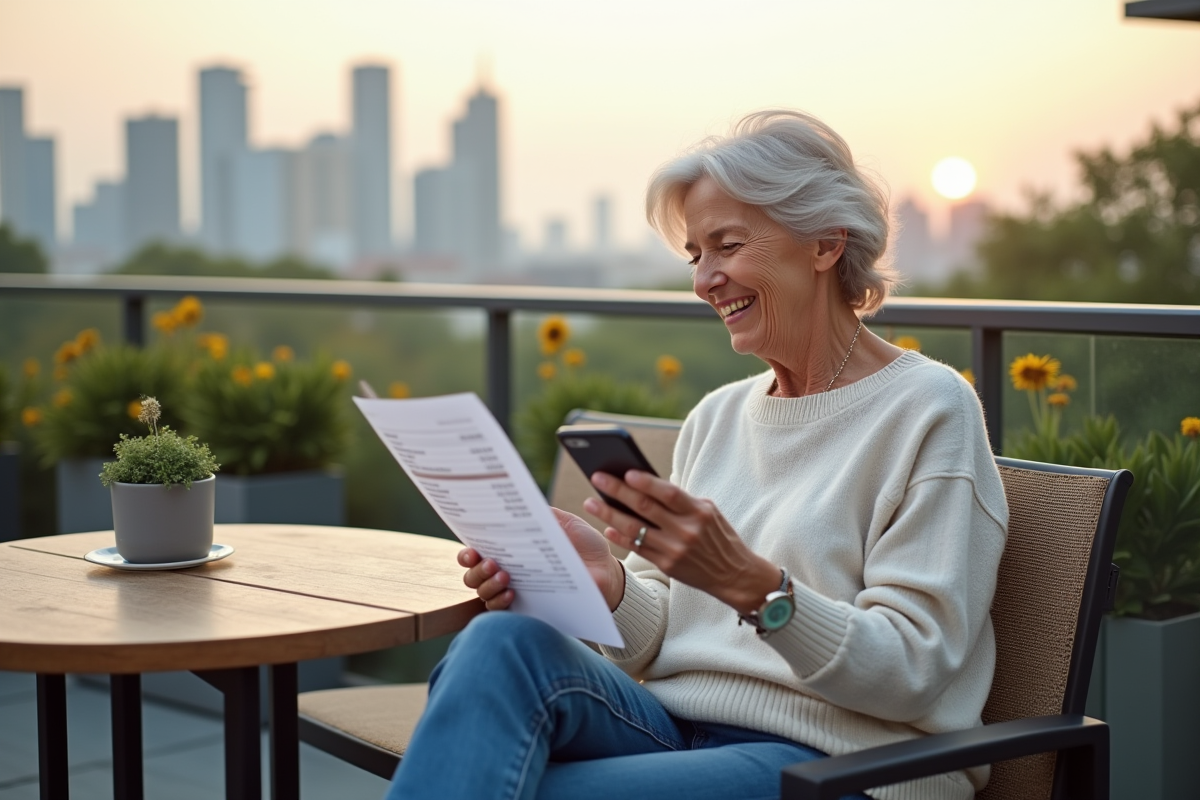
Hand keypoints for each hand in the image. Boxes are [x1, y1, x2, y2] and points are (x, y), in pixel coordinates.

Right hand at [458, 507, 624, 611]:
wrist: (606, 572)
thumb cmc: (584, 546)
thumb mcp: (566, 524)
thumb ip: (543, 514)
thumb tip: (520, 501)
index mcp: (512, 548)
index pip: (478, 550)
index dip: (467, 551)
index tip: (472, 549)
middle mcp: (506, 570)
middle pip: (472, 574)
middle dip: (476, 568)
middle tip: (492, 562)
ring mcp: (513, 591)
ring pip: (482, 592)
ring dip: (487, 584)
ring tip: (505, 575)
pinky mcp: (525, 609)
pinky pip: (500, 611)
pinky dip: (500, 601)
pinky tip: (512, 593)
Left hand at [583, 471, 778, 614]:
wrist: (734, 574)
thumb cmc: (719, 536)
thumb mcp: (708, 512)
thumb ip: (681, 500)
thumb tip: (646, 484)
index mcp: (698, 512)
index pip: (668, 493)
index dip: (646, 482)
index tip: (625, 471)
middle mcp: (686, 531)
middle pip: (645, 507)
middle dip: (617, 491)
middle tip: (597, 478)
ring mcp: (675, 549)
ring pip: (635, 528)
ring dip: (609, 514)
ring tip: (591, 502)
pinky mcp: (667, 565)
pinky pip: (638, 548)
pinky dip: (620, 537)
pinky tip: (607, 526)